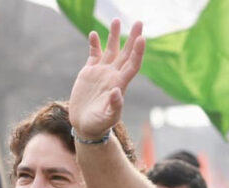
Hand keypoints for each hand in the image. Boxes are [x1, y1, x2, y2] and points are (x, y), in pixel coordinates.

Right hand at [68, 19, 144, 138]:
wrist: (85, 126)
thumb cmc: (99, 124)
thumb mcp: (108, 117)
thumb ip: (114, 106)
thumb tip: (117, 92)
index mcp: (120, 84)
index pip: (133, 64)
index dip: (138, 52)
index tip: (142, 38)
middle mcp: (113, 75)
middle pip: (126, 53)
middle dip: (133, 37)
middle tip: (139, 22)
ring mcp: (102, 72)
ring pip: (111, 50)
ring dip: (114, 36)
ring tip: (117, 20)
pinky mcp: (89, 72)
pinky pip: (94, 54)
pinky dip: (94, 44)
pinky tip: (94, 34)